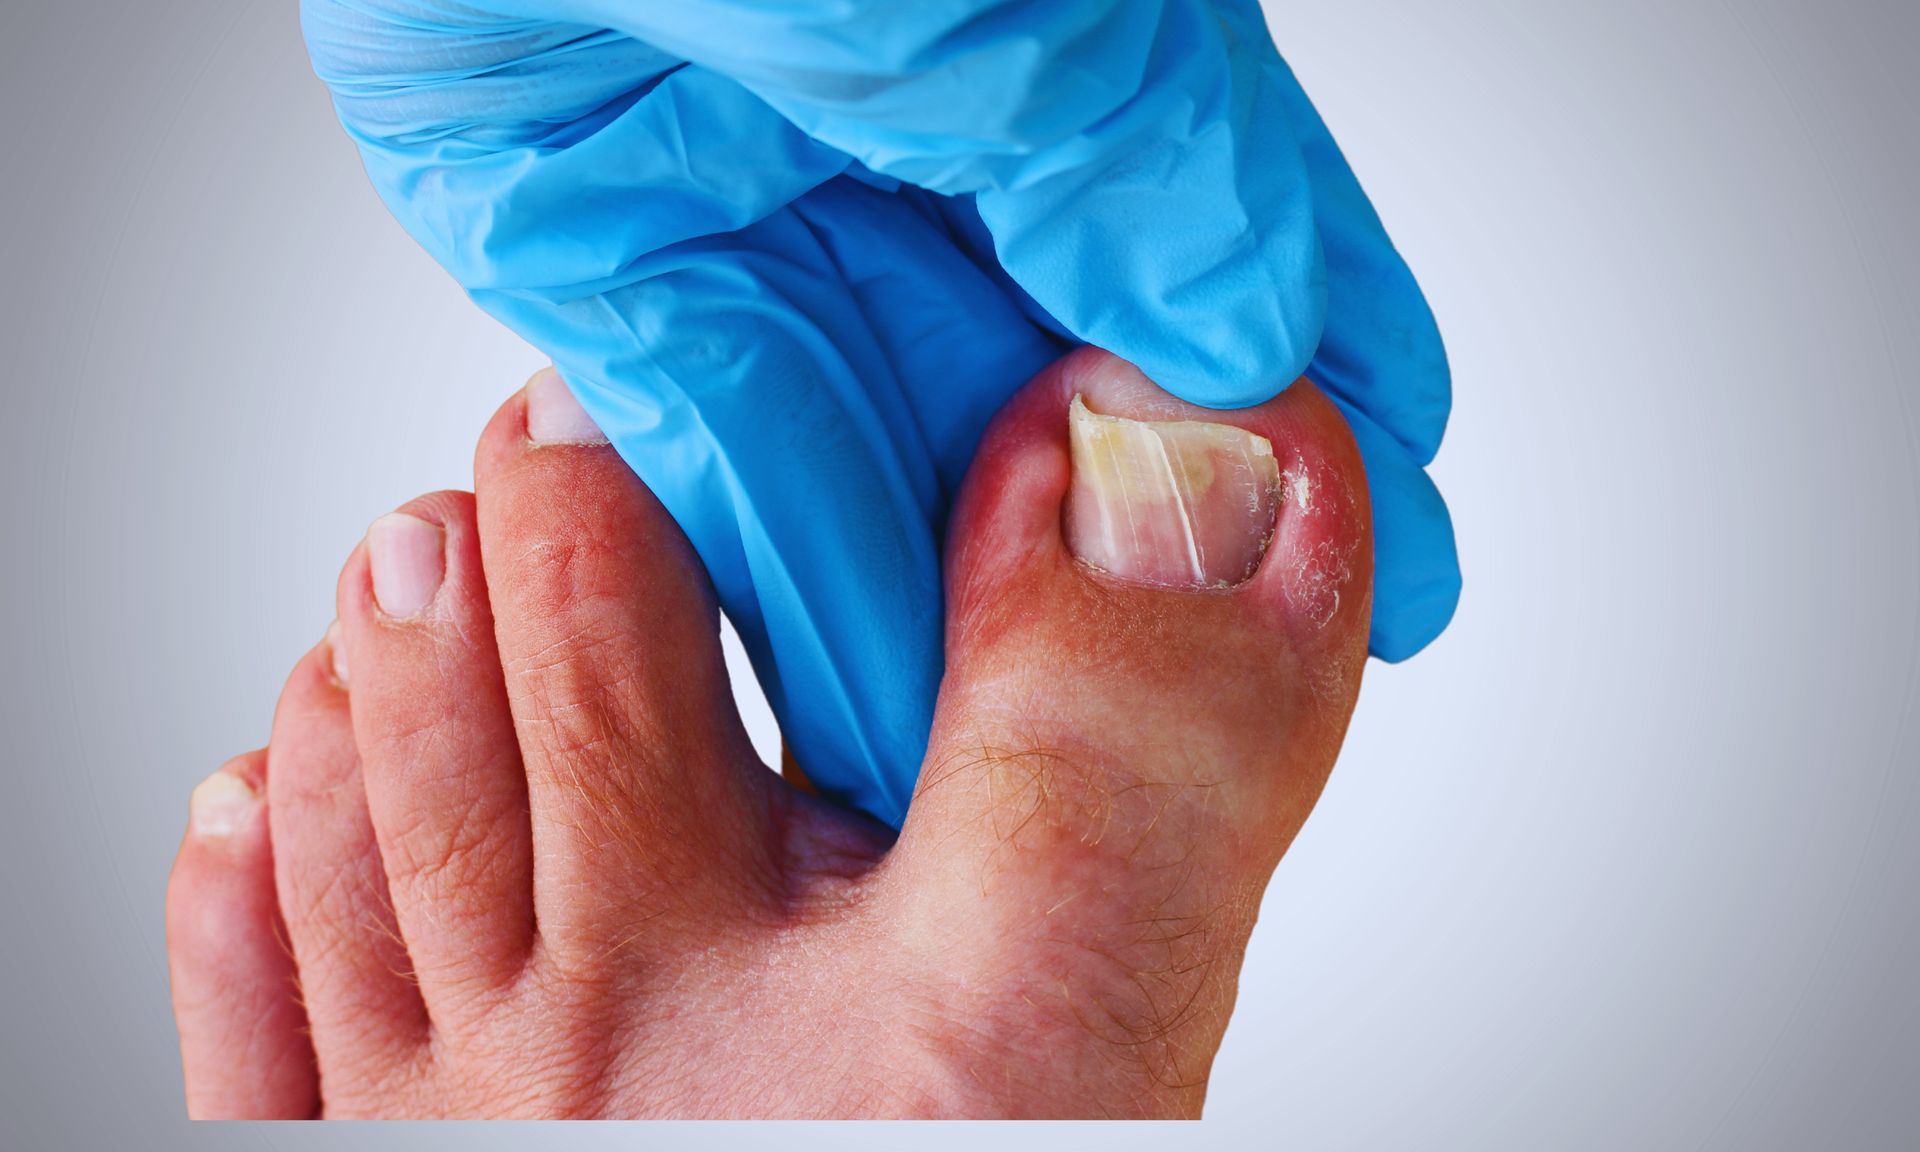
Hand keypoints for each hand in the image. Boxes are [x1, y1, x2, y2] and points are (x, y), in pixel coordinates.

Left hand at [300, 0, 1457, 823]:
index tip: (1394, 528)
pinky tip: (896, 696)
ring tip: (1067, 745)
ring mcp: (776, 200)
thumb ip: (1113, 145)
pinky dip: (816, 572)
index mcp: (1043, 37)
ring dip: (990, 595)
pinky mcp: (629, 265)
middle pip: (1082, 369)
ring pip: (912, 443)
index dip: (1323, 385)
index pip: (1229, 228)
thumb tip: (1256, 320)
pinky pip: (740, 453)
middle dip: (1164, 529)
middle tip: (1248, 670)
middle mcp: (920, 125)